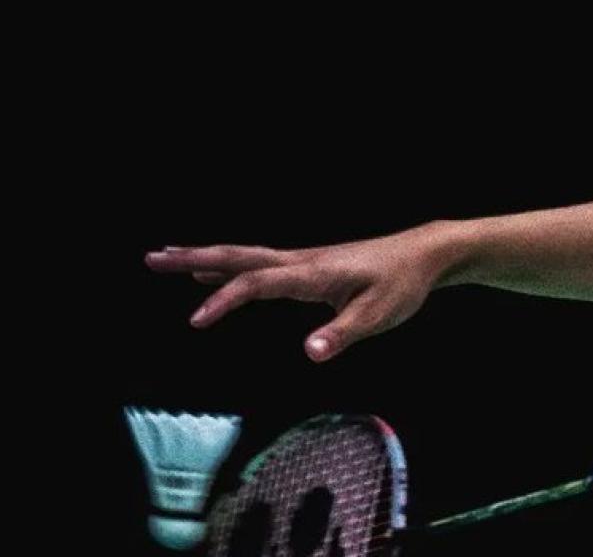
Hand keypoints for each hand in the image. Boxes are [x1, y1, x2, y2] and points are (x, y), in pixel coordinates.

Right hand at [144, 221, 466, 360]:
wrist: (424, 255)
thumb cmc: (401, 284)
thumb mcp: (378, 315)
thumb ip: (343, 334)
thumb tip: (310, 353)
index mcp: (312, 273)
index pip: (257, 283)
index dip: (224, 300)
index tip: (195, 320)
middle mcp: (301, 262)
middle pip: (239, 257)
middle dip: (194, 259)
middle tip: (152, 258)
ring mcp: (303, 261)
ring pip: (245, 256)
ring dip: (205, 258)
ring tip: (167, 259)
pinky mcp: (309, 267)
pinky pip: (259, 264)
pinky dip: (230, 265)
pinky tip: (215, 271)